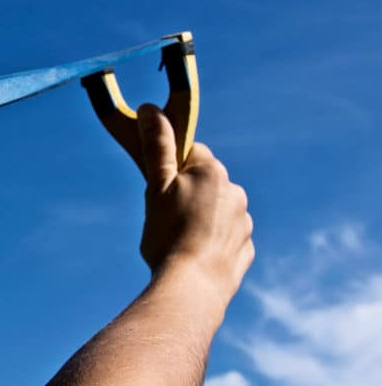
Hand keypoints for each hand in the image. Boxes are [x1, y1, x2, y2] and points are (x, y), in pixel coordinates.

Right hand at [137, 104, 253, 303]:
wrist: (192, 288)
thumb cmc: (169, 235)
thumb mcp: (156, 186)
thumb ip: (157, 147)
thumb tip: (151, 108)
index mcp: (213, 172)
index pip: (192, 152)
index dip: (171, 167)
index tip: (158, 186)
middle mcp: (236, 192)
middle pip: (205, 182)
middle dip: (186, 193)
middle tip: (163, 216)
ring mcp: (244, 223)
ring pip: (217, 211)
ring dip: (200, 218)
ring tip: (177, 241)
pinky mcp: (246, 251)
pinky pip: (226, 238)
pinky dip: (211, 242)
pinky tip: (193, 256)